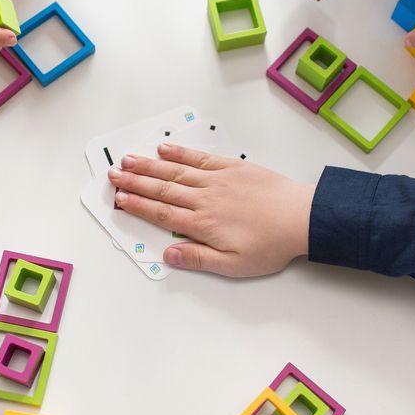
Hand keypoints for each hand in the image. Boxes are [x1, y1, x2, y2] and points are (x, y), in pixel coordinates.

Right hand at [109, 144, 315, 276]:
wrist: (301, 218)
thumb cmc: (272, 244)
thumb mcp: (234, 265)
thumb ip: (199, 258)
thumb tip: (169, 255)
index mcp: (203, 224)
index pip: (162, 214)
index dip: (138, 206)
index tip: (120, 200)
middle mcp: (205, 199)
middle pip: (162, 189)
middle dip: (134, 182)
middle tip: (113, 175)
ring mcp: (217, 180)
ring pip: (175, 172)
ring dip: (149, 166)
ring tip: (128, 160)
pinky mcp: (232, 168)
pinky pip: (199, 158)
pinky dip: (180, 153)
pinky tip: (164, 150)